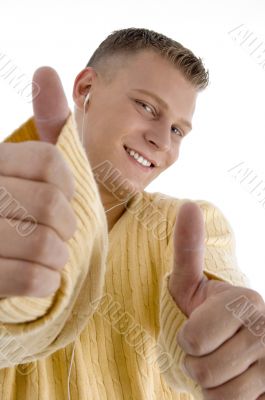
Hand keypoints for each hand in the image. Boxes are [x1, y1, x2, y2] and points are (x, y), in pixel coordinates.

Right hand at [0, 67, 76, 297]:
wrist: (4, 257)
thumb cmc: (24, 207)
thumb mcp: (31, 165)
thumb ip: (45, 124)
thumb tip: (47, 71)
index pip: (49, 164)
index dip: (69, 186)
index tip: (66, 199)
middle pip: (51, 205)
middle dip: (68, 226)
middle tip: (62, 234)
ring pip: (43, 244)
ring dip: (59, 256)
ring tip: (52, 257)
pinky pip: (32, 279)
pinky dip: (47, 282)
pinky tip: (42, 278)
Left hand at [168, 202, 264, 399]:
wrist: (233, 346)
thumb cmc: (205, 314)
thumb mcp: (191, 283)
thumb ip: (188, 247)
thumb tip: (187, 205)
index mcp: (246, 301)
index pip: (193, 340)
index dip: (185, 340)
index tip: (195, 330)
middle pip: (204, 370)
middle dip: (196, 365)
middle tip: (208, 351)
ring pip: (222, 396)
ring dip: (211, 387)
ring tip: (220, 367)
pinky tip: (236, 384)